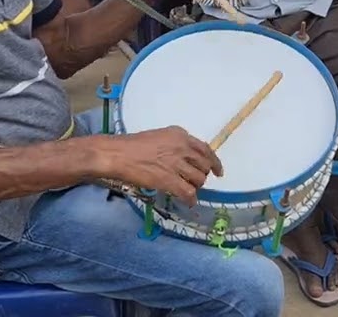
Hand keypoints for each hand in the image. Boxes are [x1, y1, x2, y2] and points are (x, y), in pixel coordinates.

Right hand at [106, 126, 222, 205]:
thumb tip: (187, 158)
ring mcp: (176, 164)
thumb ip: (177, 144)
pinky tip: (189, 202)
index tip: (218, 171)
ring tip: (186, 189)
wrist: (119, 154)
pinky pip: (188, 192)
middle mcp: (182, 148)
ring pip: (198, 179)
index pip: (205, 149)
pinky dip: (191, 199)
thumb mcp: (161, 136)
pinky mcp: (169, 180)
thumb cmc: (134, 145)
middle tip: (194, 181)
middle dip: (201, 175)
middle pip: (204, 166)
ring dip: (195, 186)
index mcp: (181, 135)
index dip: (214, 162)